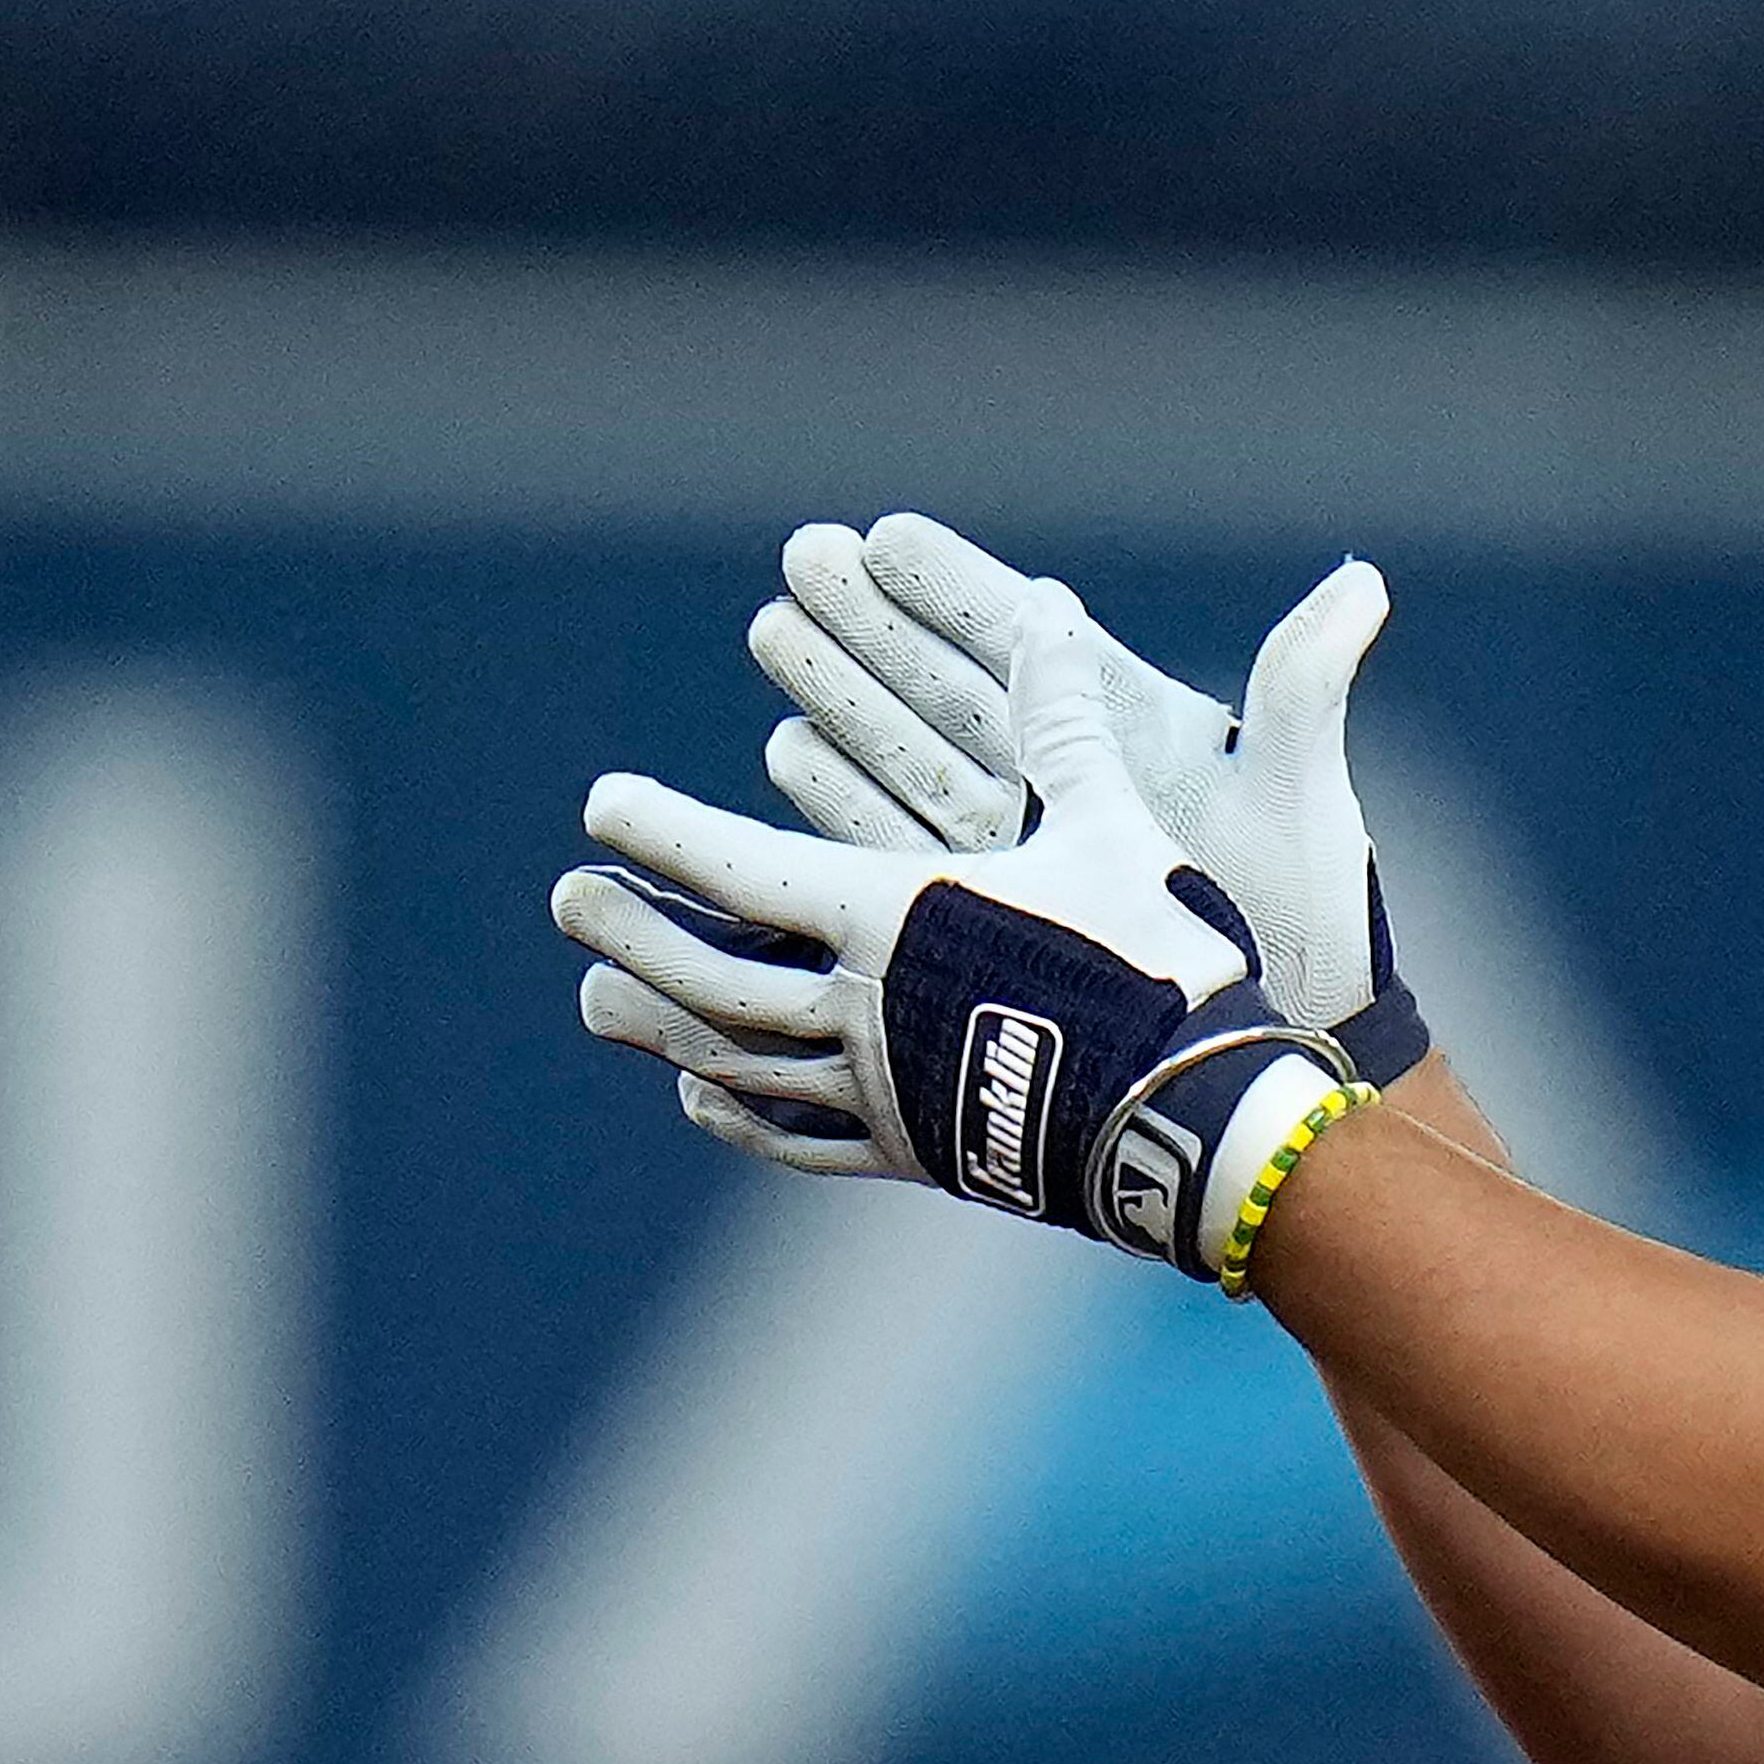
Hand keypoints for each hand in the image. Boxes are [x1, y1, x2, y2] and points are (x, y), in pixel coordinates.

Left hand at [555, 583, 1354, 1278]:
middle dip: (634, 929)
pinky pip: (799, 1136)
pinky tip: (700, 1095)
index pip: (741, 867)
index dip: (663, 832)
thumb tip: (1051, 612)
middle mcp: (862, 1005)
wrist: (1194, 1117)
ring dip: (659, 1022)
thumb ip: (1064, 727)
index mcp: (895, 915)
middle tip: (569, 899)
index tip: (601, 804)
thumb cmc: (1152, 957)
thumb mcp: (1111, 829)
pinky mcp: (913, 1150)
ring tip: (599, 995)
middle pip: (709, 972)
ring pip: (734, 1059)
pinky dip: (737, 1113)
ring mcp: (879, 1088)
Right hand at [746, 513, 1423, 1078]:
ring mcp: (1022, 861)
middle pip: (949, 693)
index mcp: (1136, 741)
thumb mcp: (1298, 796)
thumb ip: (1304, 685)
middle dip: (874, 630)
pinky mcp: (988, 931)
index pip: (1027, 647)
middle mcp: (1071, 793)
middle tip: (799, 561)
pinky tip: (785, 756)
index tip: (884, 536)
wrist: (1278, 1063)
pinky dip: (839, 810)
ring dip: (843, 704)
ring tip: (774, 634)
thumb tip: (1364, 579)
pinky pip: (894, 858)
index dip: (956, 590)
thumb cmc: (1311, 924)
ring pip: (908, 763)